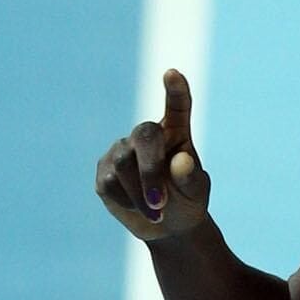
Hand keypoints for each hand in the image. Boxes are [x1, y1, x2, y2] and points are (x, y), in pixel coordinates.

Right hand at [95, 69, 210, 240]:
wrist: (167, 227)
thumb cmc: (187, 201)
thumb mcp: (196, 192)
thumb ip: (190, 177)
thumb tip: (180, 160)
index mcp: (176, 133)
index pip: (177, 107)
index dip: (175, 90)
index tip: (172, 73)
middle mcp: (146, 136)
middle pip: (144, 137)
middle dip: (150, 170)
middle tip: (161, 202)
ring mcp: (122, 151)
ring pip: (123, 165)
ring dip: (141, 193)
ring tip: (158, 213)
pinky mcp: (104, 172)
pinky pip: (110, 183)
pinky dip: (128, 201)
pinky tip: (140, 210)